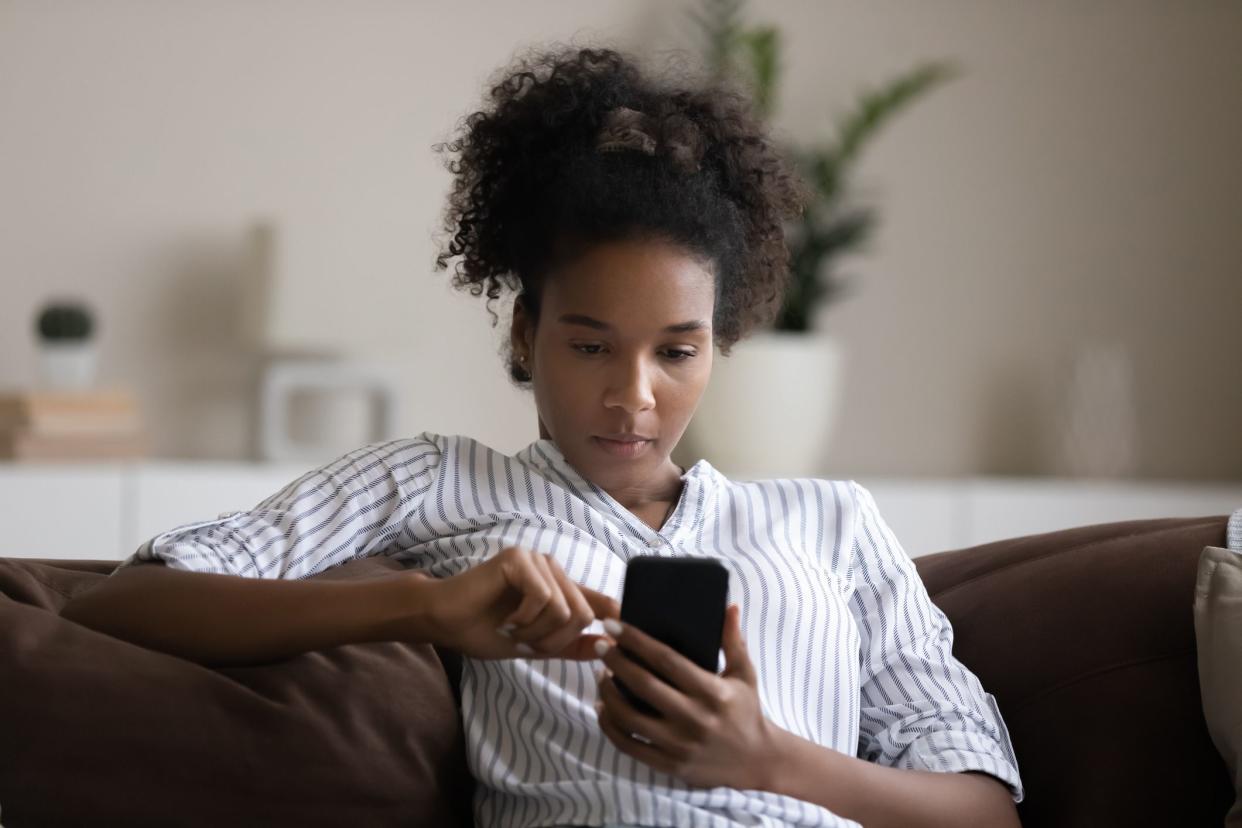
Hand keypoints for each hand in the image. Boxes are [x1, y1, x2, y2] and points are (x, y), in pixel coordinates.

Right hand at [418, 546, 618, 660]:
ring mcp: (536, 560)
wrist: (446, 624)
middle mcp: (552, 569)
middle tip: (525, 642)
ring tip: (512, 630)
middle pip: (584, 613)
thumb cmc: (485, 631)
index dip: (614, 619)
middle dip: (556, 640)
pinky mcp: (519, 559)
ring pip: (564, 609)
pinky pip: (543, 598)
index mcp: (559, 588)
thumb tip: (608, 648)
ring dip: (537, 633)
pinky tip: (507, 619)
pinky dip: (525, 619)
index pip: (601, 601)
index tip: (616, 641)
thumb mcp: (535, 645)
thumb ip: (570, 645)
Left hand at [593, 604, 779, 789]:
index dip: (636, 641)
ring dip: (608, 693)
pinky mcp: (670, 765)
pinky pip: (630, 745)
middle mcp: (695, 719)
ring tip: (600, 675)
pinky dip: (610, 726)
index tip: (614, 625)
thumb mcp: (745, 674)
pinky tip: (603, 708)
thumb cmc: (747, 711)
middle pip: (644, 685)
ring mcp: (681, 745)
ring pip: (630, 718)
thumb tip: (729, 606)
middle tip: (600, 645)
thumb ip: (733, 641)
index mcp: (712, 692)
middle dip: (616, 662)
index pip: (666, 660)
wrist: (757, 762)